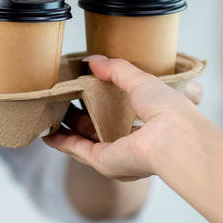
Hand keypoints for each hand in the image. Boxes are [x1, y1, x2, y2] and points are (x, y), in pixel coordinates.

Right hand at [44, 55, 205, 180]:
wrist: (174, 139)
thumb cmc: (170, 111)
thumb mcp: (141, 80)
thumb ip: (117, 70)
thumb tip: (94, 60)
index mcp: (148, 125)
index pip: (121, 114)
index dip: (103, 102)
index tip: (86, 88)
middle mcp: (132, 144)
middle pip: (99, 129)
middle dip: (81, 116)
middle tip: (64, 99)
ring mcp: (117, 154)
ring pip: (86, 140)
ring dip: (68, 129)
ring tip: (51, 113)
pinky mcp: (103, 161)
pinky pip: (77, 150)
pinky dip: (62, 142)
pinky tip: (49, 134)